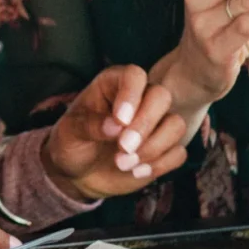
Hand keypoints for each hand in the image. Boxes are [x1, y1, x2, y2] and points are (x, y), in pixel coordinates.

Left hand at [44, 65, 187, 199]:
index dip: (131, 95)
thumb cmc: (72, 143)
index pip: (134, 75)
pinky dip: (160, 164)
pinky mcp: (165, 148)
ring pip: (176, 124)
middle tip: (123, 146)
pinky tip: (136, 172)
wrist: (80, 173)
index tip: (119, 121)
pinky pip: (178, 151)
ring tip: (122, 163)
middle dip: (145, 124)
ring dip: (153, 147)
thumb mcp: (70, 132)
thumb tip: (115, 126)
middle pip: (162, 96)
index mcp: (113, 85)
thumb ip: (90, 125)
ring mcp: (155, 123)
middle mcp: (139, 99)